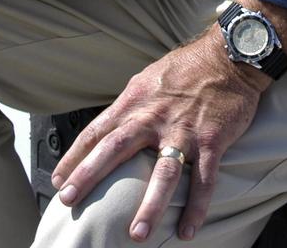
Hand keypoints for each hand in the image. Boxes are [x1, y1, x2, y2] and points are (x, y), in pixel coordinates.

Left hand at [50, 26, 266, 242]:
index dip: (75, 156)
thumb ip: (130, 105)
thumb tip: (110, 127)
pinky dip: (196, 208)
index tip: (58, 180)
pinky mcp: (211, 140)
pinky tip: (187, 231)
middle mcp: (154, 116)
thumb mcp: (148, 79)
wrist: (227, 57)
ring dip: (150, 205)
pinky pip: (203, 179)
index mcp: (135, 100)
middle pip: (116, 149)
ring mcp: (183, 129)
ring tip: (137, 234)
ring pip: (163, 172)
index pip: (97, 130)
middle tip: (69, 202)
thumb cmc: (186, 68)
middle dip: (89, 176)